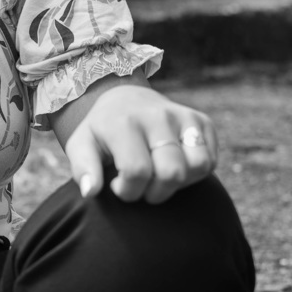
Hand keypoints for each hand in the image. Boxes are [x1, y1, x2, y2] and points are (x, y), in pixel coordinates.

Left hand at [64, 85, 217, 204]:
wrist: (125, 99)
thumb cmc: (102, 132)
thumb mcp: (81, 145)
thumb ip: (82, 169)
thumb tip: (91, 192)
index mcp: (125, 122)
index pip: (137, 171)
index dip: (128, 191)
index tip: (118, 185)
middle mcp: (159, 116)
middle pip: (171, 172)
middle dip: (155, 192)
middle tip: (141, 185)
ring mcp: (184, 117)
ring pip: (199, 166)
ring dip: (179, 183)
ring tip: (159, 177)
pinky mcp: (203, 122)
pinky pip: (210, 162)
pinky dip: (194, 174)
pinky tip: (173, 167)